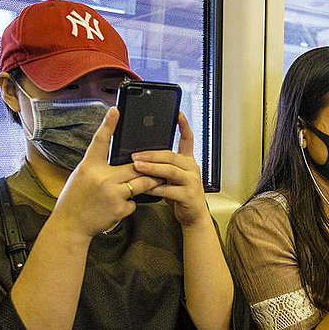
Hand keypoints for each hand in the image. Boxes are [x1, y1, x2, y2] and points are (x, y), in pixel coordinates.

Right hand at [52, 108, 162, 237]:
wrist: (71, 225)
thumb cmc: (76, 199)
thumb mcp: (82, 176)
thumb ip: (99, 167)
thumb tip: (120, 159)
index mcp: (89, 167)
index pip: (100, 141)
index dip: (108, 124)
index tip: (115, 110)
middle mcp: (102, 178)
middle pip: (135, 166)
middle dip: (148, 166)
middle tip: (159, 164)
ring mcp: (113, 193)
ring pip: (142, 183)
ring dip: (150, 182)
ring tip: (154, 180)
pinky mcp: (120, 208)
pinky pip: (134, 202)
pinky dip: (131, 203)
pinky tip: (119, 207)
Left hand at [131, 112, 209, 227]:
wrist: (193, 216)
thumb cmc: (180, 195)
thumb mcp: (172, 177)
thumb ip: (162, 166)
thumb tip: (139, 156)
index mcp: (188, 161)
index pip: (188, 139)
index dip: (183, 125)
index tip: (177, 113)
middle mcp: (192, 168)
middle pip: (171, 156)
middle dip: (151, 154)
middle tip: (135, 155)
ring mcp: (192, 182)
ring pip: (170, 171)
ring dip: (152, 168)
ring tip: (137, 166)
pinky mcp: (189, 195)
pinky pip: (169, 190)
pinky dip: (155, 189)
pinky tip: (144, 188)